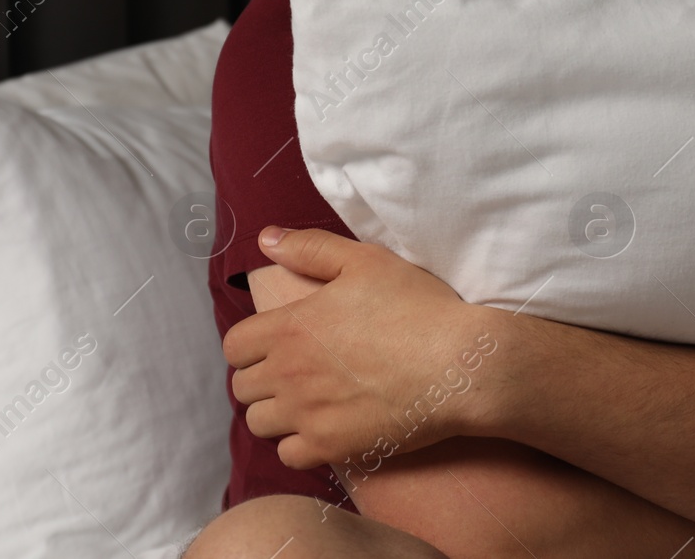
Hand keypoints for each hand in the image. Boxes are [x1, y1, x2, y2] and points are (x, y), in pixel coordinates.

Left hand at [222, 227, 500, 471]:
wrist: (459, 365)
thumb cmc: (417, 307)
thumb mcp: (365, 261)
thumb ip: (310, 248)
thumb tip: (266, 239)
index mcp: (289, 327)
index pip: (234, 346)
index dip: (251, 345)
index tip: (276, 344)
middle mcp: (289, 373)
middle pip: (242, 388)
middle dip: (262, 379)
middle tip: (294, 373)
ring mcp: (307, 414)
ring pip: (260, 424)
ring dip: (275, 413)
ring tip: (305, 402)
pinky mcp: (331, 446)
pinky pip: (289, 455)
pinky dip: (298, 444)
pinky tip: (323, 428)